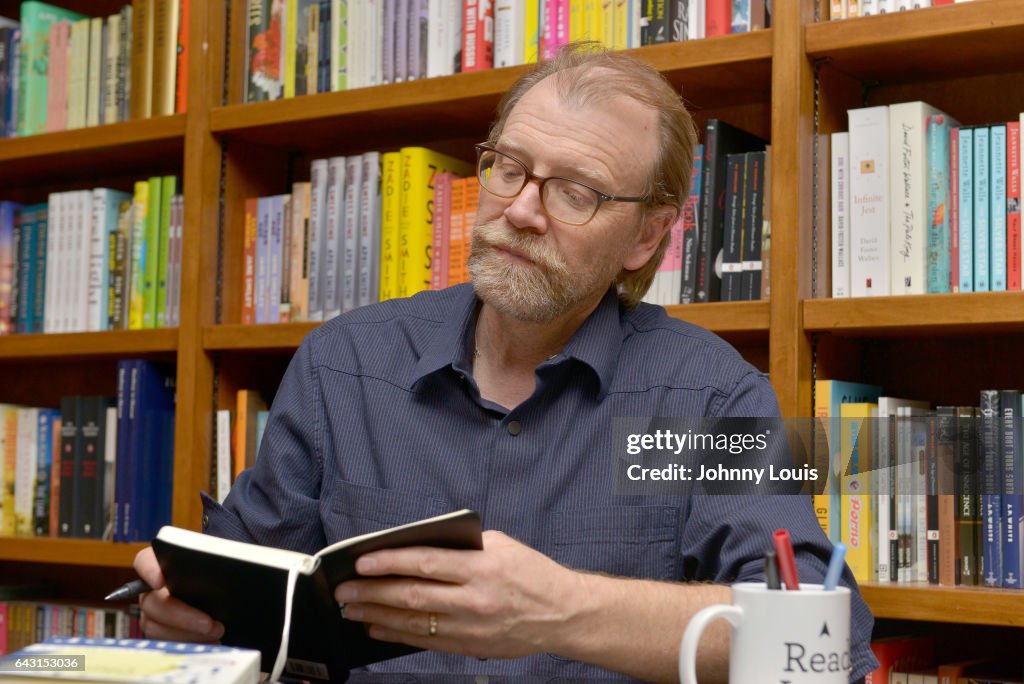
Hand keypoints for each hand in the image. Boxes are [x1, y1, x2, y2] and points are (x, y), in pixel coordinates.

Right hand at [133, 546, 224, 642]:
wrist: (233, 590)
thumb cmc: (225, 570)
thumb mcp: (225, 560)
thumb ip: (220, 559)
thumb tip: (230, 567)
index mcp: (165, 563)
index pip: (145, 561)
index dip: (149, 570)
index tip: (160, 581)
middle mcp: (154, 588)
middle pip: (152, 602)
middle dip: (181, 616)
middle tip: (208, 623)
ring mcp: (155, 611)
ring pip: (156, 627)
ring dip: (188, 634)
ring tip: (217, 632)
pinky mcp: (164, 631)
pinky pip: (168, 642)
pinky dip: (190, 643)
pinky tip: (212, 641)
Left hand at [333, 530, 581, 659]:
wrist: (563, 613)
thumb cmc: (532, 574)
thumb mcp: (501, 545)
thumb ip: (463, 546)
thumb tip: (419, 546)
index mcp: (482, 567)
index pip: (425, 562)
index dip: (389, 561)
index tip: (362, 561)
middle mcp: (474, 598)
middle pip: (412, 596)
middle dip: (372, 592)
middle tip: (344, 590)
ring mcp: (471, 626)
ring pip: (413, 622)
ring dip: (377, 615)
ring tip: (352, 609)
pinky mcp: (470, 646)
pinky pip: (425, 641)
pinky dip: (397, 635)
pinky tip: (378, 627)